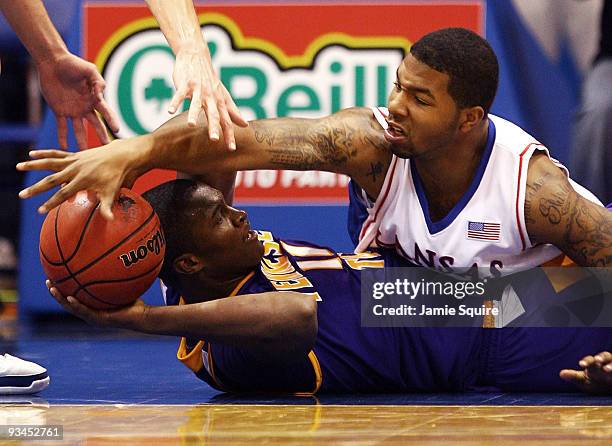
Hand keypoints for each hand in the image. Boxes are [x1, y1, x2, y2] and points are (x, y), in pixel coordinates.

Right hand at [17, 143, 141, 219]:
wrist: (121, 155)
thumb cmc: (117, 176)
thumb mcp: (112, 192)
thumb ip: (107, 207)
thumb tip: (110, 221)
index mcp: (83, 180)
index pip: (63, 194)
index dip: (51, 203)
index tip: (40, 211)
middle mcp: (75, 170)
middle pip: (51, 180)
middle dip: (36, 188)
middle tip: (22, 195)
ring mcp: (74, 161)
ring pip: (49, 163)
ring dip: (33, 165)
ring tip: (18, 167)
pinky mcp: (75, 155)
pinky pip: (57, 154)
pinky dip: (44, 154)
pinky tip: (31, 154)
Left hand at [36, 52, 119, 149]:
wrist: (52, 61)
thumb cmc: (72, 63)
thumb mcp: (89, 70)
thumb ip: (98, 82)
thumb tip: (102, 95)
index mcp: (94, 98)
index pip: (106, 112)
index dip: (112, 120)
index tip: (117, 130)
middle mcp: (86, 107)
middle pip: (96, 125)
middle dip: (102, 136)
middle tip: (107, 148)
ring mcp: (73, 110)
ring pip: (79, 129)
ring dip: (82, 141)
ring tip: (84, 154)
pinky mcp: (59, 111)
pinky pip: (62, 127)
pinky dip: (63, 137)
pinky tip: (63, 148)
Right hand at [46, 280, 147, 329]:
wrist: (143, 317)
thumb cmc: (135, 303)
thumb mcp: (123, 286)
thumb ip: (117, 275)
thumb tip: (117, 256)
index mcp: (93, 308)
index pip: (74, 298)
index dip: (63, 290)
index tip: (55, 278)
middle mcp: (91, 314)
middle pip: (68, 303)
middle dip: (56, 293)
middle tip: (48, 281)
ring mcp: (94, 318)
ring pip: (72, 308)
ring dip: (61, 299)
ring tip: (53, 288)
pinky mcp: (101, 320)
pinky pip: (85, 311)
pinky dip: (77, 305)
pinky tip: (70, 297)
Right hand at [168, 43, 246, 149]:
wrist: (196, 56)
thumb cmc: (209, 79)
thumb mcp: (222, 95)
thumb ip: (232, 111)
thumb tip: (245, 125)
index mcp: (219, 102)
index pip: (226, 121)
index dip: (229, 135)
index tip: (231, 149)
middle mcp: (210, 97)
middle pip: (213, 114)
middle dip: (213, 127)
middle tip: (214, 140)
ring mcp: (197, 90)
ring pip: (196, 104)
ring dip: (193, 114)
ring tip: (191, 125)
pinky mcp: (185, 84)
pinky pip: (179, 94)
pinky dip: (175, 102)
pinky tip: (170, 111)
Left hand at [560, 351, 611, 393]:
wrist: (610, 390)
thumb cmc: (596, 383)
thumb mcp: (585, 382)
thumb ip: (574, 377)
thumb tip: (561, 374)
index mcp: (595, 364)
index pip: (590, 360)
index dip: (586, 361)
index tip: (581, 364)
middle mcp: (606, 363)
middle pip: (604, 356)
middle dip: (600, 358)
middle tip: (597, 360)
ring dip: (611, 365)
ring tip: (607, 369)